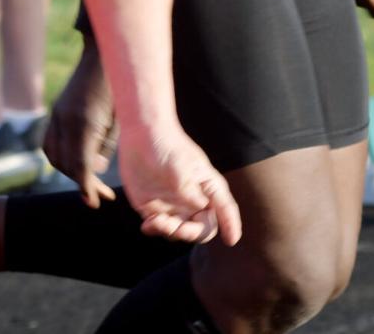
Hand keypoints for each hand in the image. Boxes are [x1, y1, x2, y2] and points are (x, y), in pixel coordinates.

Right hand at [43, 38, 118, 207]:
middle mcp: (65, 120)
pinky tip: (78, 161)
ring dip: (69, 171)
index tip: (94, 202)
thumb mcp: (121, 121)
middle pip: (65, 164)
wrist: (104, 57)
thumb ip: (106, 147)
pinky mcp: (56, 111)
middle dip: (82, 183)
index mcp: (85, 123)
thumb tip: (97, 168)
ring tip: (91, 178)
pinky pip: (50, 142)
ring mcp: (57, 114)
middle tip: (102, 194)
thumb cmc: (121, 89)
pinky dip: (61, 156)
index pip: (80, 166)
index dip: (86, 188)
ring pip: (53, 155)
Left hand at [116, 122, 241, 246]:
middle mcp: (193, 199)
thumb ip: (189, 190)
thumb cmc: (167, 145)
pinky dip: (154, 230)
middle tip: (175, 227)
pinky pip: (159, 228)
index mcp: (207, 187)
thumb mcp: (181, 167)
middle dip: (190, 233)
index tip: (232, 240)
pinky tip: (147, 223)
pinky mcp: (155, 207)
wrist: (141, 134)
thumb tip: (200, 209)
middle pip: (202, 229)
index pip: (225, 210)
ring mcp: (174, 205)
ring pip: (180, 232)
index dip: (231, 225)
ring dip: (170, 232)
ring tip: (155, 220)